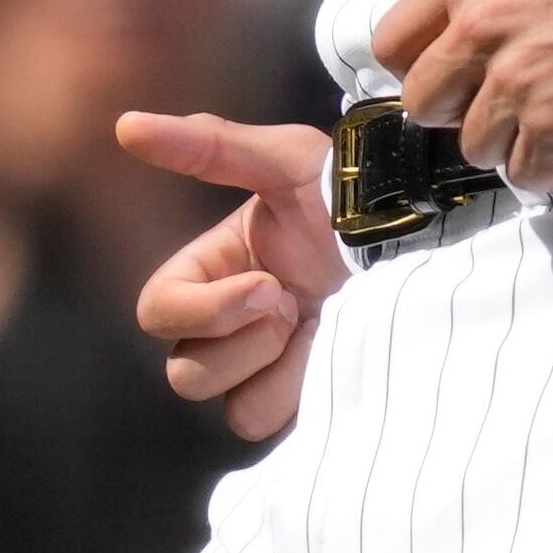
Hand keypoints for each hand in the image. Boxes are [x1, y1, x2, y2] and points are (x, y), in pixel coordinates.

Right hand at [117, 113, 344, 440]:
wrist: (428, 239)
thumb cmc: (355, 194)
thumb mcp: (287, 159)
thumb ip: (209, 147)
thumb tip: (124, 124)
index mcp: (213, 271)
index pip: (157, 312)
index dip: (203, 311)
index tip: (268, 286)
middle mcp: (232, 327)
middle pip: (185, 375)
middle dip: (246, 342)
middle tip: (297, 306)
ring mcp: (269, 370)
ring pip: (233, 410)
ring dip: (280, 370)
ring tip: (323, 329)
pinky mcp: (305, 404)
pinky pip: (278, 428)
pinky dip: (306, 392)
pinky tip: (338, 354)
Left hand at [365, 0, 552, 185]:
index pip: (390, 46)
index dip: (422, 60)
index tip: (459, 63)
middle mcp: (483, 33)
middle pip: (422, 105)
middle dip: (457, 106)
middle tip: (506, 91)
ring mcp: (521, 87)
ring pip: (473, 146)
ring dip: (507, 139)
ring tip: (551, 108)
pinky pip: (522, 175)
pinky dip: (546, 166)